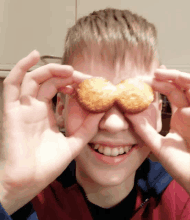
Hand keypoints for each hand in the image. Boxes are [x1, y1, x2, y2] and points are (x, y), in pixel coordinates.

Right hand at [1, 50, 103, 214]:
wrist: (27, 183)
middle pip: (50, 82)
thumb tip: (102, 112)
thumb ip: (86, 129)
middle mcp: (34, 108)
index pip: (60, 90)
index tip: (90, 83)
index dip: (74, 84)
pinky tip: (34, 55)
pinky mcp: (11, 110)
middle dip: (68, 76)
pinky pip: (12, 83)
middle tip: (84, 78)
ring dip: (51, 70)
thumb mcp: (72, 144)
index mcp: (46, 115)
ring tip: (70, 70)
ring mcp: (22, 108)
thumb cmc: (45, 166)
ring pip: (34, 78)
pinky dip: (21, 67)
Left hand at [125, 67, 189, 218]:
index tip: (143, 80)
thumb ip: (144, 129)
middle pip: (179, 88)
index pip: (169, 95)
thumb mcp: (157, 143)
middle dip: (165, 78)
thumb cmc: (181, 166)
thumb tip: (127, 114)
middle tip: (148, 75)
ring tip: (160, 73)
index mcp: (180, 118)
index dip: (158, 85)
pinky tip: (181, 77)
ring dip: (179, 76)